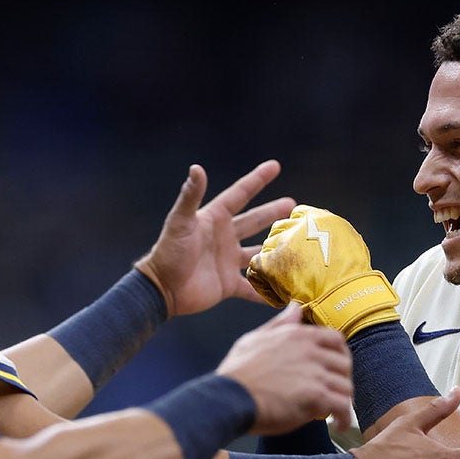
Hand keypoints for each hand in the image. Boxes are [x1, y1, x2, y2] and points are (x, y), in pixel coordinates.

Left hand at [134, 160, 295, 316]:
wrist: (162, 288)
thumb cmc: (169, 251)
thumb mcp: (180, 221)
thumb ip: (190, 196)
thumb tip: (196, 168)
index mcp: (215, 219)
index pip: (240, 194)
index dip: (257, 180)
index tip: (275, 166)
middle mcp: (224, 238)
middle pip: (254, 221)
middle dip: (273, 213)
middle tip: (294, 205)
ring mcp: (228, 261)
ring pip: (259, 253)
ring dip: (276, 250)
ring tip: (298, 245)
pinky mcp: (229, 284)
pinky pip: (253, 288)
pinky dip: (268, 292)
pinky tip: (286, 292)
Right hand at [216, 304, 353, 434]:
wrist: (229, 397)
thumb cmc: (237, 373)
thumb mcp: (255, 338)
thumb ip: (280, 324)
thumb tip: (295, 308)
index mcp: (298, 335)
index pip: (335, 339)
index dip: (339, 355)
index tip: (335, 368)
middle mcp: (310, 351)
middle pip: (345, 364)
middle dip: (342, 379)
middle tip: (335, 392)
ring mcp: (315, 373)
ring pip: (346, 386)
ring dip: (344, 401)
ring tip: (336, 413)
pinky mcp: (316, 396)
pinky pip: (343, 406)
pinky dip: (344, 417)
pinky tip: (338, 424)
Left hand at [246, 204, 399, 337]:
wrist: (347, 298)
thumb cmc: (353, 278)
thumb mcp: (351, 244)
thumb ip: (334, 236)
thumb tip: (329, 239)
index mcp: (319, 218)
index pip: (298, 216)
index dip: (296, 232)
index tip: (301, 247)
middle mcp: (298, 226)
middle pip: (279, 230)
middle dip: (282, 246)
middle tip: (291, 268)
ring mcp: (282, 243)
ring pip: (267, 249)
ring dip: (273, 264)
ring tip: (286, 284)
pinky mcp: (270, 263)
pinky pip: (256, 270)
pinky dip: (263, 282)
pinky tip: (276, 294)